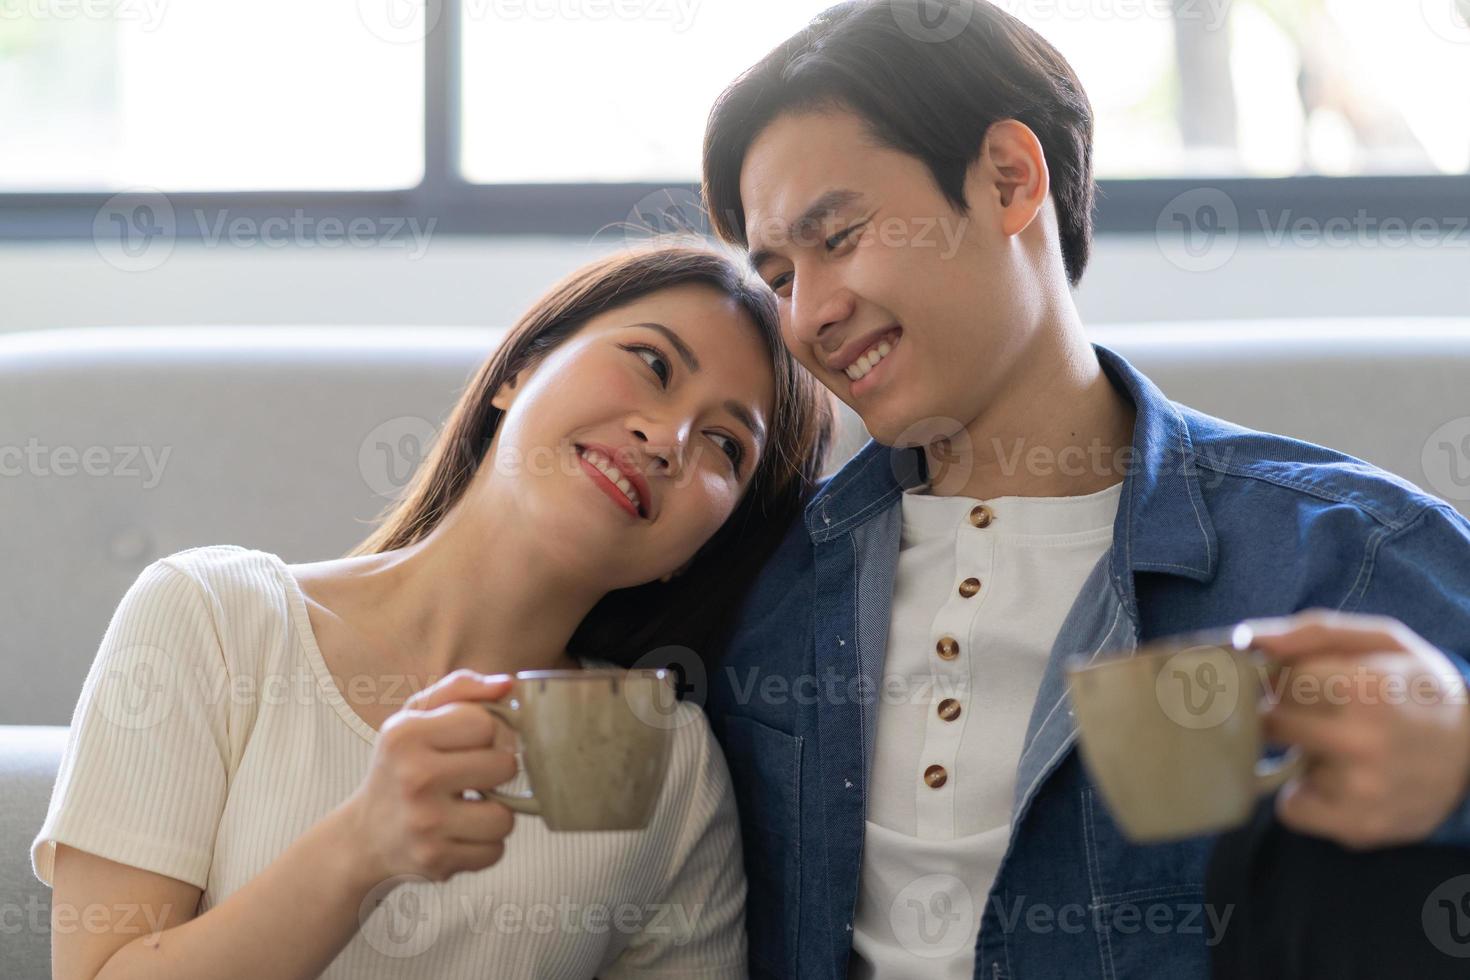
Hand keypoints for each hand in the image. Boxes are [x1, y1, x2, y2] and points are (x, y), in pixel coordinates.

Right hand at [343, 669, 519, 883]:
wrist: (364, 837)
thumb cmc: (401, 766)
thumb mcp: (415, 717)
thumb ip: (461, 689)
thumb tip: (508, 685)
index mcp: (406, 735)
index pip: (485, 723)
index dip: (488, 732)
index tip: (473, 743)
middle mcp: (413, 778)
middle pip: (504, 766)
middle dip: (495, 771)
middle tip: (472, 776)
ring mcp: (425, 823)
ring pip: (505, 816)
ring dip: (495, 812)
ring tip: (469, 807)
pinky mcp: (435, 861)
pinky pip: (495, 850)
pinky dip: (485, 844)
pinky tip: (460, 833)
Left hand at [1242, 609, 1469, 848]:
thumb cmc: (1417, 687)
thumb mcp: (1381, 641)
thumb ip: (1311, 633)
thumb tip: (1244, 639)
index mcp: (1368, 689)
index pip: (1281, 680)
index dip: (1286, 678)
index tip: (1302, 681)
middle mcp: (1363, 743)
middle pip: (1271, 723)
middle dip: (1282, 716)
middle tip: (1312, 714)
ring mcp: (1361, 792)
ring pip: (1276, 769)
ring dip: (1297, 757)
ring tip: (1337, 749)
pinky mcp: (1358, 828)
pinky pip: (1291, 811)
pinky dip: (1306, 796)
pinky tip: (1337, 780)